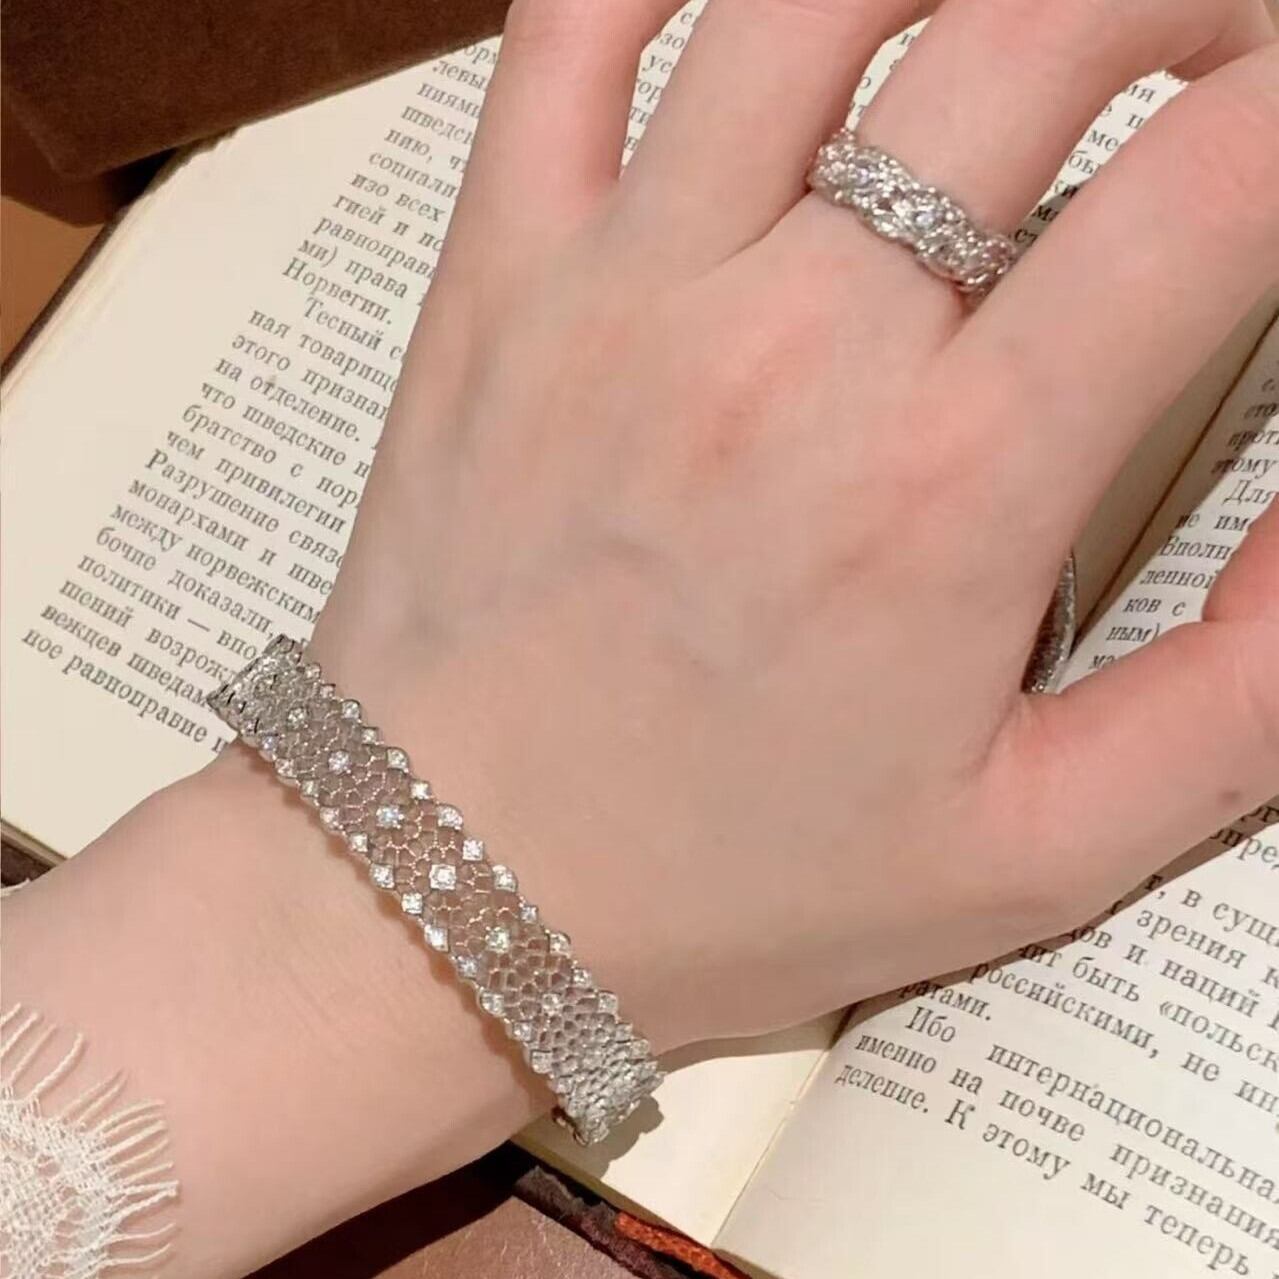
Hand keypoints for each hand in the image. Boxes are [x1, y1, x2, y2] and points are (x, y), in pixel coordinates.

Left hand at [311, 0, 1278, 1053]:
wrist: (453, 888)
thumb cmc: (719, 883)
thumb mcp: (1031, 848)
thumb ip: (1243, 697)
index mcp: (948, 490)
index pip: (1210, 191)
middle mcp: (788, 351)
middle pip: (1040, 27)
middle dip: (1180, 0)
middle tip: (1206, 56)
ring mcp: (622, 295)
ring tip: (1013, 29)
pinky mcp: (497, 286)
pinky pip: (571, 34)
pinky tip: (750, 18)